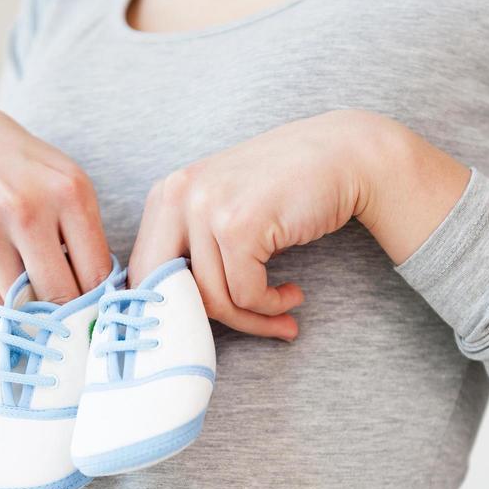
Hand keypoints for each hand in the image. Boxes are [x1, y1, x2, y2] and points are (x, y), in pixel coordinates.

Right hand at [0, 94, 110, 305]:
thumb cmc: (16, 167)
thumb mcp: (62, 181)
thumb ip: (86, 235)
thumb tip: (102, 302)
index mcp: (69, 191)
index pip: (97, 275)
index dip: (99, 302)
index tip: (95, 313)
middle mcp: (28, 208)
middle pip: (62, 296)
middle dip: (66, 314)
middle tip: (66, 318)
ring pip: (24, 303)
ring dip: (31, 307)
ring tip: (30, 290)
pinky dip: (2, 301)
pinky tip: (2, 278)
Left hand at [128, 109, 470, 340]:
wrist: (344, 154)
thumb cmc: (286, 192)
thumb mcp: (225, 211)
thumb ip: (194, 249)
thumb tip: (172, 318)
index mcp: (165, 195)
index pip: (145, 274)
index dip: (170, 312)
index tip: (199, 334)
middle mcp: (177, 196)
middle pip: (167, 292)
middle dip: (202, 324)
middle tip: (239, 330)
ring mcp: (206, 208)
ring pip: (213, 300)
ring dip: (252, 319)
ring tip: (282, 315)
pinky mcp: (239, 225)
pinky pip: (246, 294)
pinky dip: (271, 306)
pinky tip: (292, 294)